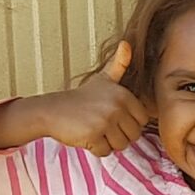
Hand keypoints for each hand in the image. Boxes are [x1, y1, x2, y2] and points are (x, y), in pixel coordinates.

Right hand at [35, 42, 150, 157]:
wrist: (52, 110)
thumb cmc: (81, 98)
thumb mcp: (102, 79)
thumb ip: (118, 64)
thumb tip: (126, 43)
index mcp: (124, 94)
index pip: (142, 121)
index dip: (127, 123)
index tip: (112, 116)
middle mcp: (117, 106)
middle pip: (133, 135)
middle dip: (118, 135)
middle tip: (101, 124)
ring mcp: (105, 120)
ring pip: (120, 145)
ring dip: (107, 142)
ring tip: (94, 128)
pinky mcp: (94, 134)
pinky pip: (105, 151)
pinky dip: (95, 148)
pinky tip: (85, 135)